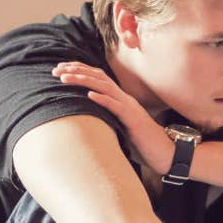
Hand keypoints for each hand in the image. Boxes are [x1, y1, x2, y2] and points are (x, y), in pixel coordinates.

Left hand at [52, 61, 174, 172]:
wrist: (165, 153)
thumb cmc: (143, 144)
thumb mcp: (121, 127)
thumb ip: (107, 119)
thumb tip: (87, 120)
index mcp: (120, 99)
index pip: (98, 78)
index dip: (79, 70)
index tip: (61, 69)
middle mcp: (125, 99)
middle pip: (98, 77)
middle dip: (76, 70)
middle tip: (56, 70)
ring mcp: (130, 108)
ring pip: (105, 87)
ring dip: (83, 80)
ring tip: (65, 78)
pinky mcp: (134, 120)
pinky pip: (117, 107)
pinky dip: (103, 99)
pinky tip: (89, 95)